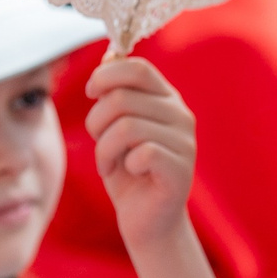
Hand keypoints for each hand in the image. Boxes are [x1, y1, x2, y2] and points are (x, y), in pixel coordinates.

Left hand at [85, 56, 197, 253]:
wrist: (147, 221)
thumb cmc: (128, 172)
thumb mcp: (115, 127)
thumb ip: (116, 92)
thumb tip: (109, 56)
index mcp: (167, 98)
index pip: (136, 68)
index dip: (104, 77)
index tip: (91, 95)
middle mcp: (181, 115)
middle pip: (121, 98)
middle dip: (97, 123)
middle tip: (101, 145)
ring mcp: (185, 142)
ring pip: (126, 127)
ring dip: (105, 149)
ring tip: (110, 163)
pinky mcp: (181, 169)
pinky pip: (141, 152)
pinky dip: (123, 164)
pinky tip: (130, 173)